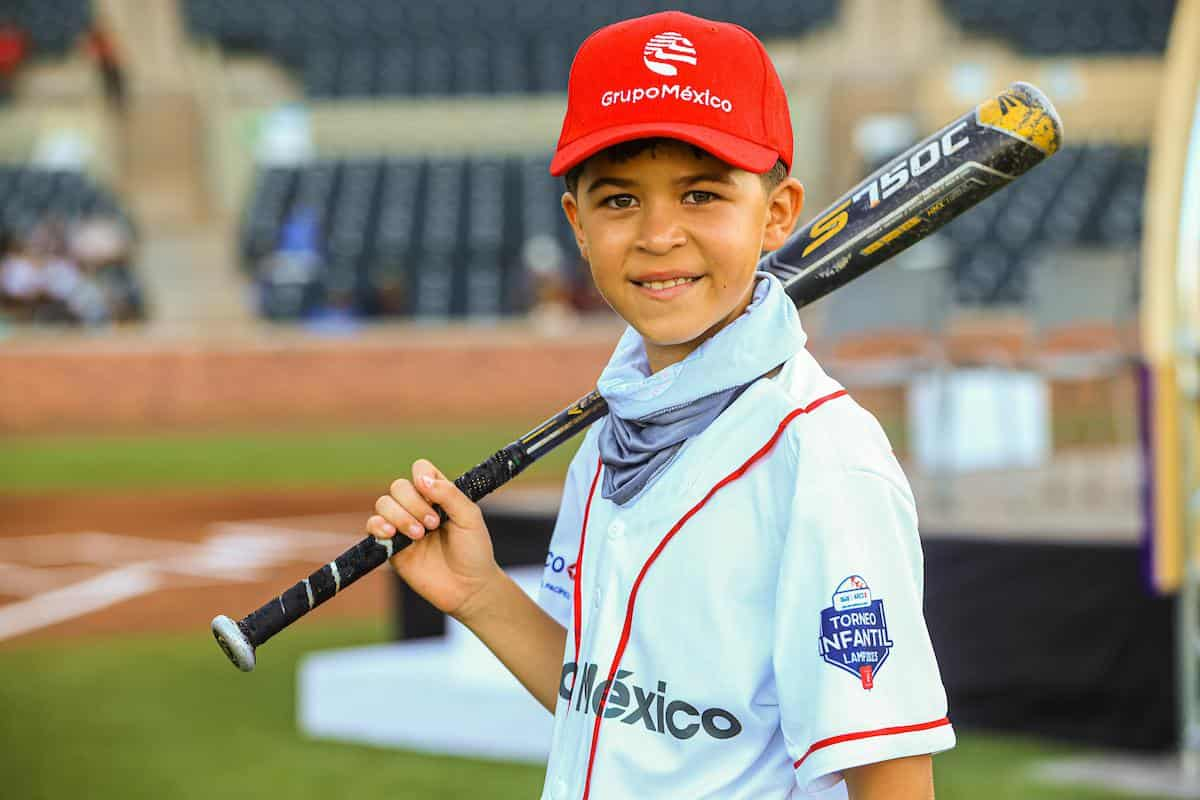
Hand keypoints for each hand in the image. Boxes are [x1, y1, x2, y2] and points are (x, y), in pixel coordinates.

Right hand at [367, 459, 500, 620]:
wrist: (468, 589)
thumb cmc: (474, 551)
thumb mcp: (470, 518)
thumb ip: (449, 494)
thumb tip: (422, 479)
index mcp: (439, 495)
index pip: (421, 469)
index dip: (422, 476)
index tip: (432, 494)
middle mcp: (418, 507)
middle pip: (399, 486)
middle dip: (413, 503)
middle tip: (433, 524)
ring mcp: (403, 526)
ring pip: (383, 503)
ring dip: (399, 516)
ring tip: (419, 535)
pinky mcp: (391, 547)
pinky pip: (372, 526)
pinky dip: (378, 525)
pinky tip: (392, 534)